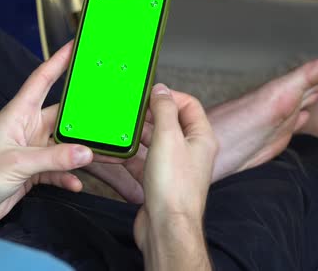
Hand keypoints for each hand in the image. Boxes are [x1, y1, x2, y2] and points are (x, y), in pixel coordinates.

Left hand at [0, 42, 93, 231]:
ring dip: (80, 152)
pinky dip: (67, 176)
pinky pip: (56, 170)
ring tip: (105, 153)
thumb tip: (85, 152)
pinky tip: (76, 182)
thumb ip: (53, 158)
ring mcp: (30, 151)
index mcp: (18, 114)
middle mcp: (26, 129)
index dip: (58, 62)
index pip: (41, 80)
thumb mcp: (17, 162)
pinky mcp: (31, 172)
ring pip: (63, 146)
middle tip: (107, 112)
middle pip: (61, 116)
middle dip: (83, 116)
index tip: (75, 47)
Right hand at [83, 89, 213, 204]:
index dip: (169, 96)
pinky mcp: (159, 181)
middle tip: (131, 110)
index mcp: (201, 137)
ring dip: (137, 135)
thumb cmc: (174, 188)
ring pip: (154, 142)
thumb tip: (161, 90)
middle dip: (149, 115)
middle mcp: (190, 151)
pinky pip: (143, 161)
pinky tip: (116, 152)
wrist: (167, 228)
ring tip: (120, 128)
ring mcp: (174, 167)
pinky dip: (130, 155)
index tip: (147, 94)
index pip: (188, 104)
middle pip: (170, 122)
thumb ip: (165, 110)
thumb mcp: (168, 138)